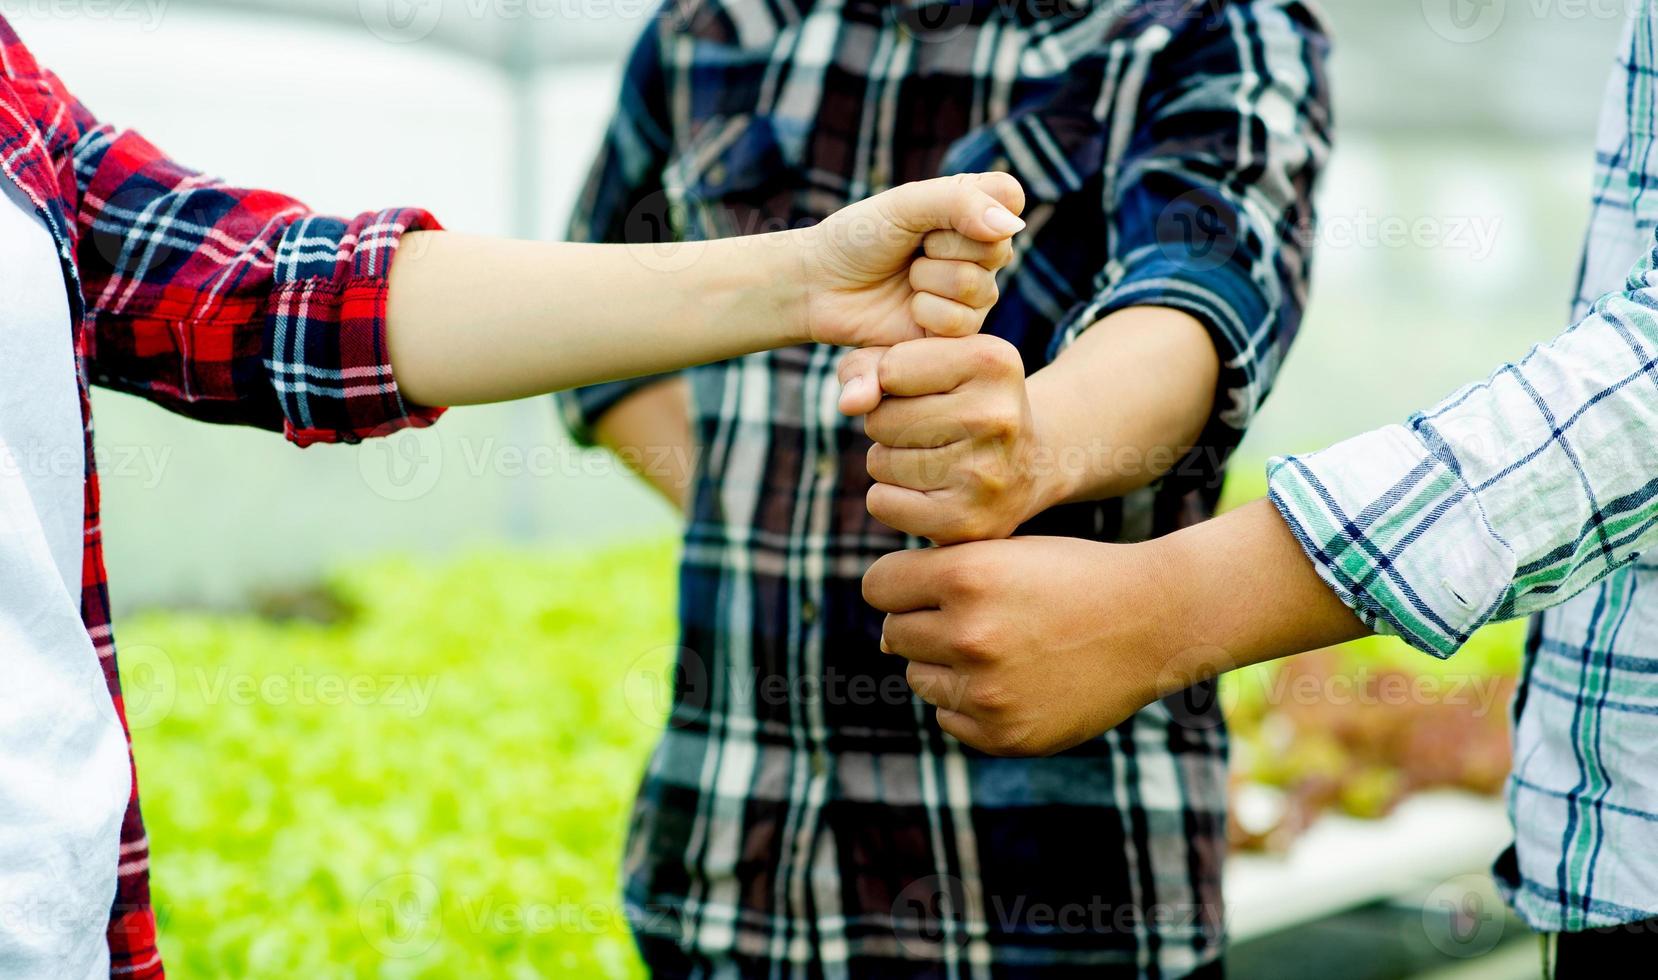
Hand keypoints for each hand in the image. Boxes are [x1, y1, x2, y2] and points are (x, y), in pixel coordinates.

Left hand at [797, 173, 1024, 348]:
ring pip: (980, 288)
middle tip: (911, 249)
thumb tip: (1012, 225)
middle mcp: (979, 251)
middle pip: (998, 248)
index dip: (976, 207)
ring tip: (906, 278)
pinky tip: (907, 306)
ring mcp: (971, 292)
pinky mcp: (956, 332)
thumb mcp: (905, 205)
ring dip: (930, 281)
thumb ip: (959, 203)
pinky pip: (963, 322)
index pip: (1009, 197)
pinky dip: (927, 312)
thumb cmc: (858, 237)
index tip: (932, 214)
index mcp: (970, 209)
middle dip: (943, 247)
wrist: (819, 286)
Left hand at [838, 335, 1061, 543]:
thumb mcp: (928, 359)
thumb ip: (871, 362)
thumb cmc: (960, 401)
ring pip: (879, 462)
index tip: (926, 388)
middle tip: (932, 430)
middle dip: (889, 425)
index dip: (891, 382)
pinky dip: (890, 498)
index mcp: (992, 362)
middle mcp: (997, 417)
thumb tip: (849, 403)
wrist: (1031, 464)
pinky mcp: (967, 521)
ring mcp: (986, 474)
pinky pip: (881, 502)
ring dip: (892, 461)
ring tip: (935, 459)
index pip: (890, 370)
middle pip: (880, 420)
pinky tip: (927, 491)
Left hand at [861, 501, 1372, 756]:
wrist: (1151, 622)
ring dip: (944, 665)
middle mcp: (969, 635)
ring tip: (1000, 648)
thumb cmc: (1071, 576)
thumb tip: (884, 633)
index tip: (924, 585)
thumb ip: (939, 574)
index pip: (879, 586)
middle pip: (895, 633)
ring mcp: (985, 692)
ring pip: (919, 677)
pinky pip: (949, 717)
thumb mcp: (1006, 552)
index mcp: (965, 575)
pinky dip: (969, 703)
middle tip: (973, 618)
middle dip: (923, 623)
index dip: (899, 583)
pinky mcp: (1004, 734)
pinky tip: (1014, 680)